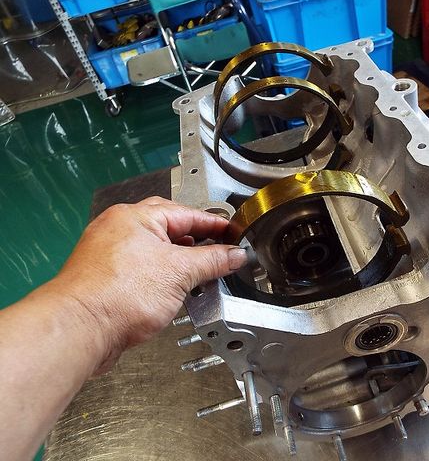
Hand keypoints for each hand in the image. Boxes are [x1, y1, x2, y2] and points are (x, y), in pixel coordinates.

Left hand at [49, 196, 246, 372]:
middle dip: (196, 242)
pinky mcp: (106, 279)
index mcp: (135, 216)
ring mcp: (110, 254)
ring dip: (178, 263)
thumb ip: (213, 261)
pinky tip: (171, 291)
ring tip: (197, 275)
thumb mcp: (180, 273)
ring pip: (155, 252)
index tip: (233, 235)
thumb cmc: (115, 295)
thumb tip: (233, 254)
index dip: (215, 226)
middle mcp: (119, 230)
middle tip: (219, 252)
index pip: (188, 214)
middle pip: (170, 230)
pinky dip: (160, 277)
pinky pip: (142, 270)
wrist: (80, 330)